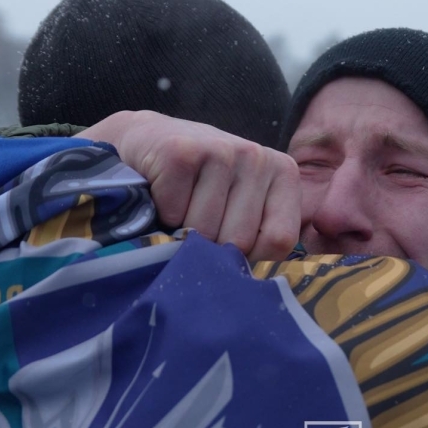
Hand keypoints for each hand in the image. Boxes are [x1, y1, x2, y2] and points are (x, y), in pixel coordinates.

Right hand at [79, 110, 300, 261]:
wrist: (145, 142)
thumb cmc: (199, 186)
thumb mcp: (241, 206)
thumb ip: (260, 236)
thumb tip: (255, 286)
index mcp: (283, 173)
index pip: (279, 240)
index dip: (250, 254)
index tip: (231, 240)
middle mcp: (257, 156)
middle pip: (240, 239)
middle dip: (212, 245)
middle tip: (198, 221)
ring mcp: (220, 149)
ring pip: (204, 230)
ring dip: (184, 231)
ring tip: (180, 206)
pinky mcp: (180, 152)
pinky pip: (174, 214)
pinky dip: (161, 214)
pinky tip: (162, 192)